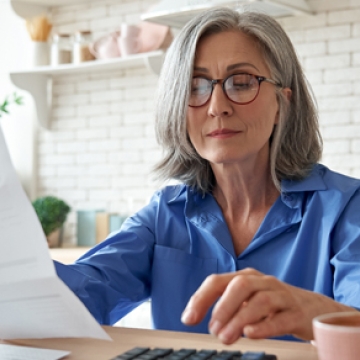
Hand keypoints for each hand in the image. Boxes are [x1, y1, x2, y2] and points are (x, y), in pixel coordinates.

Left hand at [181, 268, 354, 343]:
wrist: (313, 308)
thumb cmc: (273, 305)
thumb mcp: (247, 300)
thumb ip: (225, 306)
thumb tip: (194, 317)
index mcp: (246, 277)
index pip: (218, 281)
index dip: (201, 298)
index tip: (188, 319)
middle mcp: (263, 282)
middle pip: (240, 285)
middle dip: (222, 307)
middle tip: (212, 330)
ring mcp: (281, 296)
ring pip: (260, 301)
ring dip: (239, 319)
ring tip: (226, 337)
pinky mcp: (297, 313)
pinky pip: (281, 318)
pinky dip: (264, 326)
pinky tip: (250, 334)